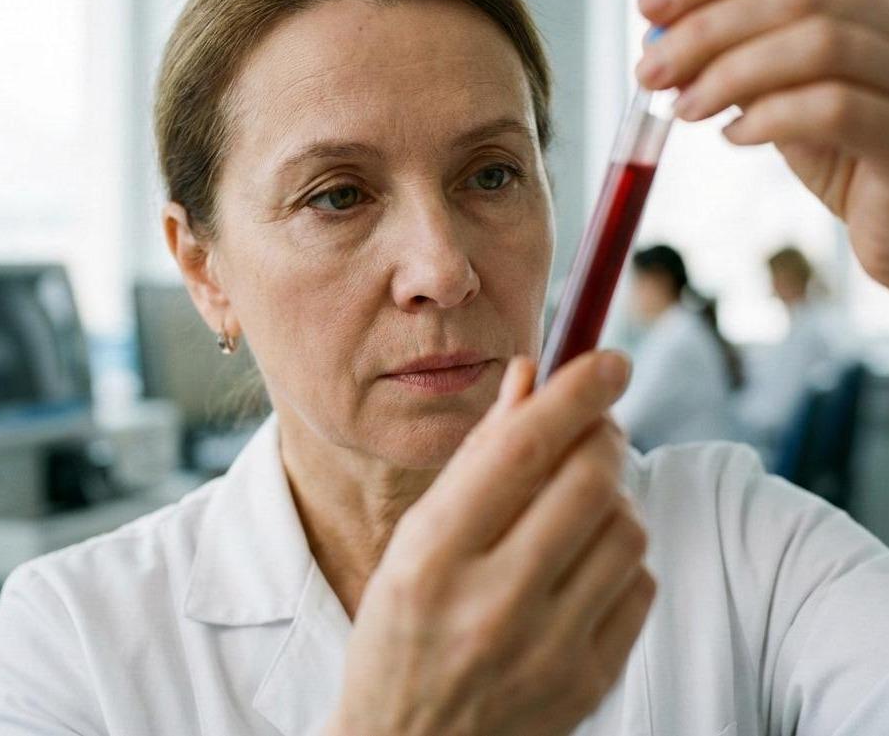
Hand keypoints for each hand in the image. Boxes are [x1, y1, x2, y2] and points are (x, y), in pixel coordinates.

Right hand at [326, 352, 653, 735]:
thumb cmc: (402, 625)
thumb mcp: (416, 535)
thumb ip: (478, 454)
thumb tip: (531, 379)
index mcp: (433, 555)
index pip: (522, 449)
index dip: (574, 393)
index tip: (610, 359)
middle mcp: (492, 603)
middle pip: (588, 480)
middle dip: (602, 433)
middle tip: (594, 426)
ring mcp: (547, 650)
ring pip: (625, 527)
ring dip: (610, 497)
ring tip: (574, 507)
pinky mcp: (589, 682)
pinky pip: (640, 582)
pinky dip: (619, 555)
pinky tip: (582, 562)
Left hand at [636, 0, 888, 287]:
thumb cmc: (846, 159)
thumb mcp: (786, 100)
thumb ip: (739, 67)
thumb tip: (660, 46)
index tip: (647, 7)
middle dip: (707, 29)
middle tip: (649, 70)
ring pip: (820, 42)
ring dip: (730, 73)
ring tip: (684, 108)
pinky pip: (835, 108)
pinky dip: (769, 116)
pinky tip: (734, 137)